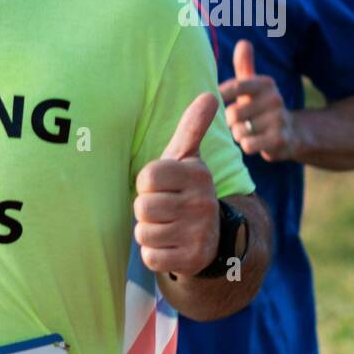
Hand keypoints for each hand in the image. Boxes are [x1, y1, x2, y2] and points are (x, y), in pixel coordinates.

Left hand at [134, 93, 220, 276]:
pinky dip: (154, 254)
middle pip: (143, 206)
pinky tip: (170, 246)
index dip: (146, 184)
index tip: (161, 186)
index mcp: (198, 174)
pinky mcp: (192, 259)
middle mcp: (203, 202)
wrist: (210, 237)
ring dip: (149, 232)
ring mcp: (200, 233)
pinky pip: (150, 257)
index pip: (147, 176)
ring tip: (168, 226)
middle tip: (165, 209)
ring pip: (144, 232)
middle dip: (146, 209)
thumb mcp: (188, 159)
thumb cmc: (185, 190)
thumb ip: (192, 127)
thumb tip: (208, 95)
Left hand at [219, 39, 295, 161]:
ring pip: (239, 131)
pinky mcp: (280, 140)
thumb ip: (245, 66)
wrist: (290, 133)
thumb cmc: (260, 106)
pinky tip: (255, 142)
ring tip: (248, 132)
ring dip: (238, 135)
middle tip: (237, 122)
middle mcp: (276, 99)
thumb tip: (244, 42)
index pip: (235, 87)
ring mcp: (279, 120)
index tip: (213, 101)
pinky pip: (248, 145)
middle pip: (233, 114)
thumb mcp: (253, 86)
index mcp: (266, 83)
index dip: (220, 96)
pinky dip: (247, 146)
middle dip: (230, 122)